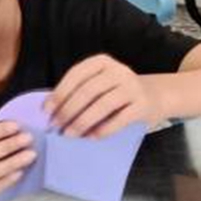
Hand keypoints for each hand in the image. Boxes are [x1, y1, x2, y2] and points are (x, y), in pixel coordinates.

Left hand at [45, 54, 162, 137]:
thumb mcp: (98, 84)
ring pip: (103, 104)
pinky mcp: (143, 105)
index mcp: (101, 62)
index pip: (76, 75)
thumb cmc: (115, 93)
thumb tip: (51, 113)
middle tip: (56, 127)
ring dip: (82, 121)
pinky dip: (103, 129)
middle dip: (68, 110)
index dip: (59, 93)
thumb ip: (78, 92)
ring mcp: (132, 87)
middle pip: (88, 90)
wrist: (154, 96)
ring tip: (69, 134)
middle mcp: (118, 70)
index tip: (46, 112)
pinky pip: (120, 118)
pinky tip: (91, 137)